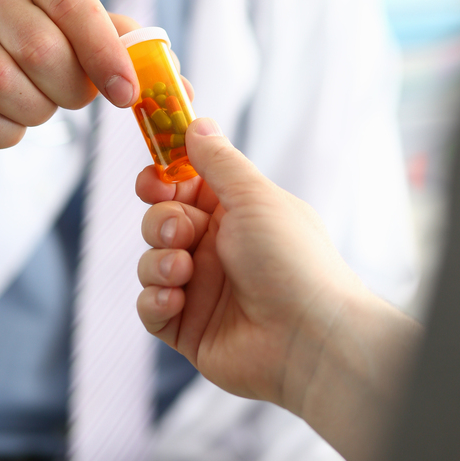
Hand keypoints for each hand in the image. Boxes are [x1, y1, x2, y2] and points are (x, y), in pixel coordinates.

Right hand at [0, 0, 139, 146]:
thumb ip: (139, 51)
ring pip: (1, 85)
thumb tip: (180, 87)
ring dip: (38, 110)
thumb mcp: (100, 28)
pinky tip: (19, 119)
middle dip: (72, 88)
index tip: (126, 94)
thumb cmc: (62, 35)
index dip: (104, 54)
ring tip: (48, 101)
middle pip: (39, 52)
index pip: (74, 7)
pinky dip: (8, 133)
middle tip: (80, 94)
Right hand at [137, 118, 421, 460]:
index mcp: (234, 213)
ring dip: (158, 261)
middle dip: (160, 221)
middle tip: (180, 232)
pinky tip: (176, 299)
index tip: (153, 179)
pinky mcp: (187, 327)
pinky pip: (149, 307)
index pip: (184, 186)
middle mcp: (215, 247)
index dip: (163, 180)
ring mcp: (200, 288)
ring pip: (150, 261)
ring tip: (183, 271)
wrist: (310, 338)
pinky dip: (155, 300)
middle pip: (160, 220)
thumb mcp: (255, 198)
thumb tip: (198, 122)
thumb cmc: (292, 260)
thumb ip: (219, 161)